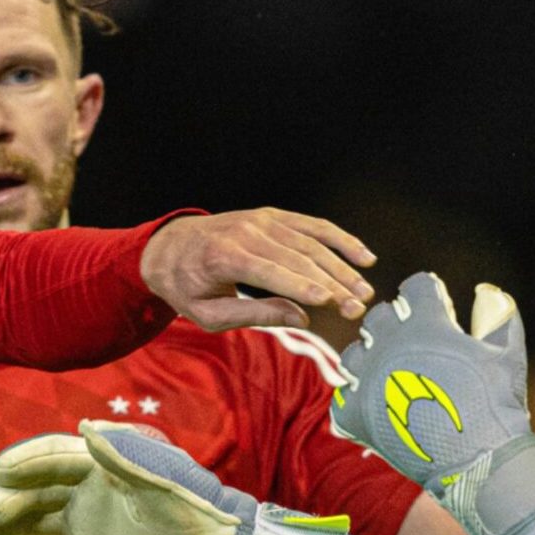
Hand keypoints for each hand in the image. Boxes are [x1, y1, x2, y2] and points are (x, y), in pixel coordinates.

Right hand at [0, 423, 362, 534]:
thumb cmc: (194, 504)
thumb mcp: (161, 476)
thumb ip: (123, 454)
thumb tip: (84, 426)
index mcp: (102, 460)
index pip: (52, 456)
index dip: (24, 463)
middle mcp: (87, 488)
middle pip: (35, 491)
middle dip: (5, 503)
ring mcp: (84, 520)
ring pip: (33, 522)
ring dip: (1, 529)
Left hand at [139, 209, 375, 330]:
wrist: (169, 247)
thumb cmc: (187, 287)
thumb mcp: (209, 313)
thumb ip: (255, 315)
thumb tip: (301, 318)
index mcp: (224, 257)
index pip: (270, 271)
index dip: (302, 286)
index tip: (330, 300)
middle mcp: (246, 232)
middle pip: (298, 258)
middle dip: (332, 283)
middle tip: (358, 307)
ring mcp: (261, 220)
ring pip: (311, 242)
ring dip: (342, 267)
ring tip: (365, 290)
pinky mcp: (272, 216)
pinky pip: (312, 226)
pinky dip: (340, 239)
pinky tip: (363, 256)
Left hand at [334, 272, 534, 534]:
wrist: (479, 462)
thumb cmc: (497, 406)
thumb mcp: (508, 355)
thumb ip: (500, 316)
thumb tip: (488, 292)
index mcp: (426, 323)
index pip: (416, 286)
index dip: (428, 294)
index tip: (436, 308)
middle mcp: (390, 344)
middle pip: (379, 316)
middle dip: (395, 324)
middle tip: (412, 345)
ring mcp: (368, 378)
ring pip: (354, 353)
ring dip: (369, 359)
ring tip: (388, 375)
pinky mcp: (356, 413)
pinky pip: (343, 398)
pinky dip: (357, 402)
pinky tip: (377, 408)